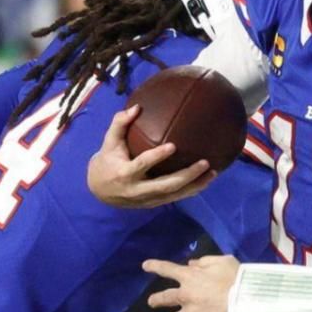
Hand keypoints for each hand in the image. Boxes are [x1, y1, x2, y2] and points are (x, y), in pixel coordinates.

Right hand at [86, 104, 214, 208]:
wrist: (98, 190)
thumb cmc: (107, 161)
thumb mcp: (109, 142)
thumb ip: (120, 124)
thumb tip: (136, 107)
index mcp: (124, 173)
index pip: (142, 165)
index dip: (157, 157)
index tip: (173, 145)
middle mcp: (136, 190)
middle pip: (165, 186)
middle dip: (187, 175)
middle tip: (205, 162)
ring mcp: (146, 200)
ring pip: (174, 195)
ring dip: (195, 185)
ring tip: (212, 173)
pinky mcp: (153, 204)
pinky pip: (175, 198)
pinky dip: (191, 190)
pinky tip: (205, 181)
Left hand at [142, 254, 236, 311]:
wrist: (244, 301)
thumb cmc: (236, 279)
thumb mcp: (222, 262)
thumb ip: (204, 262)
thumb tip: (191, 264)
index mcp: (190, 277)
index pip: (168, 269)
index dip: (156, 266)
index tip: (145, 266)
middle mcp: (185, 296)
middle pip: (166, 297)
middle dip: (157, 300)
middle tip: (151, 302)